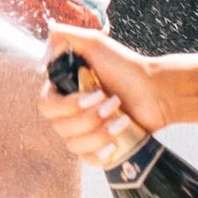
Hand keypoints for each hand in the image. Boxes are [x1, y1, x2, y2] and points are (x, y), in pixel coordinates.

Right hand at [39, 26, 169, 165]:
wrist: (157, 91)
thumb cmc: (126, 66)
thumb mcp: (94, 42)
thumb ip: (61, 37)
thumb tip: (39, 65)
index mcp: (64, 89)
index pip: (46, 106)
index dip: (67, 105)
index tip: (95, 94)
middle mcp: (70, 112)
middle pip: (60, 127)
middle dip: (90, 117)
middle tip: (113, 102)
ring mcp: (84, 131)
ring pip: (73, 145)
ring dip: (99, 133)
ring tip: (122, 119)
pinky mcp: (99, 147)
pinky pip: (86, 160)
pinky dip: (99, 154)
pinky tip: (114, 145)